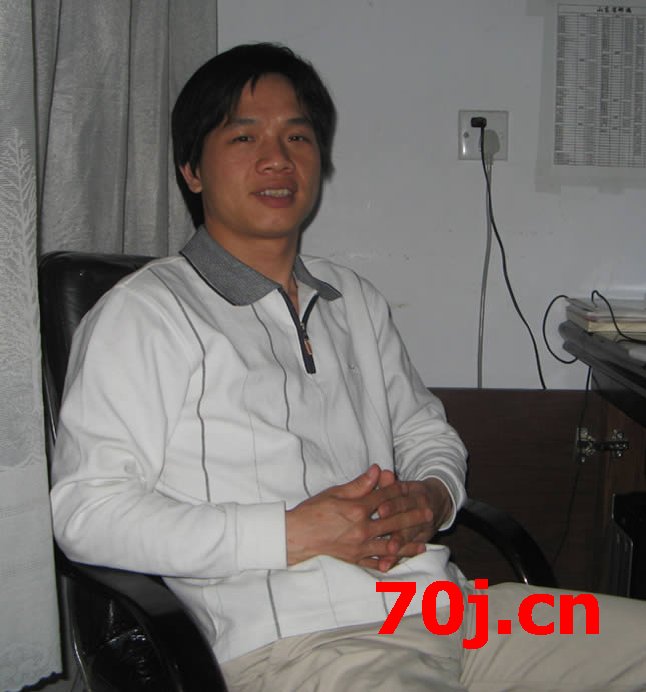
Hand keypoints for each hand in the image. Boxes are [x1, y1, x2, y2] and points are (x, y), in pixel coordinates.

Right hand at [285, 465, 432, 570]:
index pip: (384, 498)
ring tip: (423, 544)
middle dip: (412, 517)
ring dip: (408, 544)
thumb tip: (376, 471)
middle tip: (429, 514)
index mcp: (357, 509)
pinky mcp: (354, 558)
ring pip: (389, 545)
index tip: (409, 488)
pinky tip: (400, 561)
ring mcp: (359, 546)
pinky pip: (376, 562)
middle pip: (393, 522)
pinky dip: (389, 562)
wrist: (296, 536)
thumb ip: (358, 484)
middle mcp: (362, 529)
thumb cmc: (312, 512)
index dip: (397, 491)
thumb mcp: (334, 493)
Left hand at [376, 472, 452, 568]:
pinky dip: (397, 557)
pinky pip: (408, 550)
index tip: (380, 510)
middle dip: (397, 531)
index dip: (392, 504)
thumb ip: (390, 482)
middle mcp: (422, 511)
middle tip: (385, 538)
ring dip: (398, 547)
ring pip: (409, 537)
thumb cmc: (411, 491)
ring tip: (388, 554)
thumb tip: (383, 472)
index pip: (403, 499)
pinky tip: (386, 565)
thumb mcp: (403, 484)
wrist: (440, 500)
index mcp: (415, 494)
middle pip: (408, 521)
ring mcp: (423, 527)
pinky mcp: (421, 540)